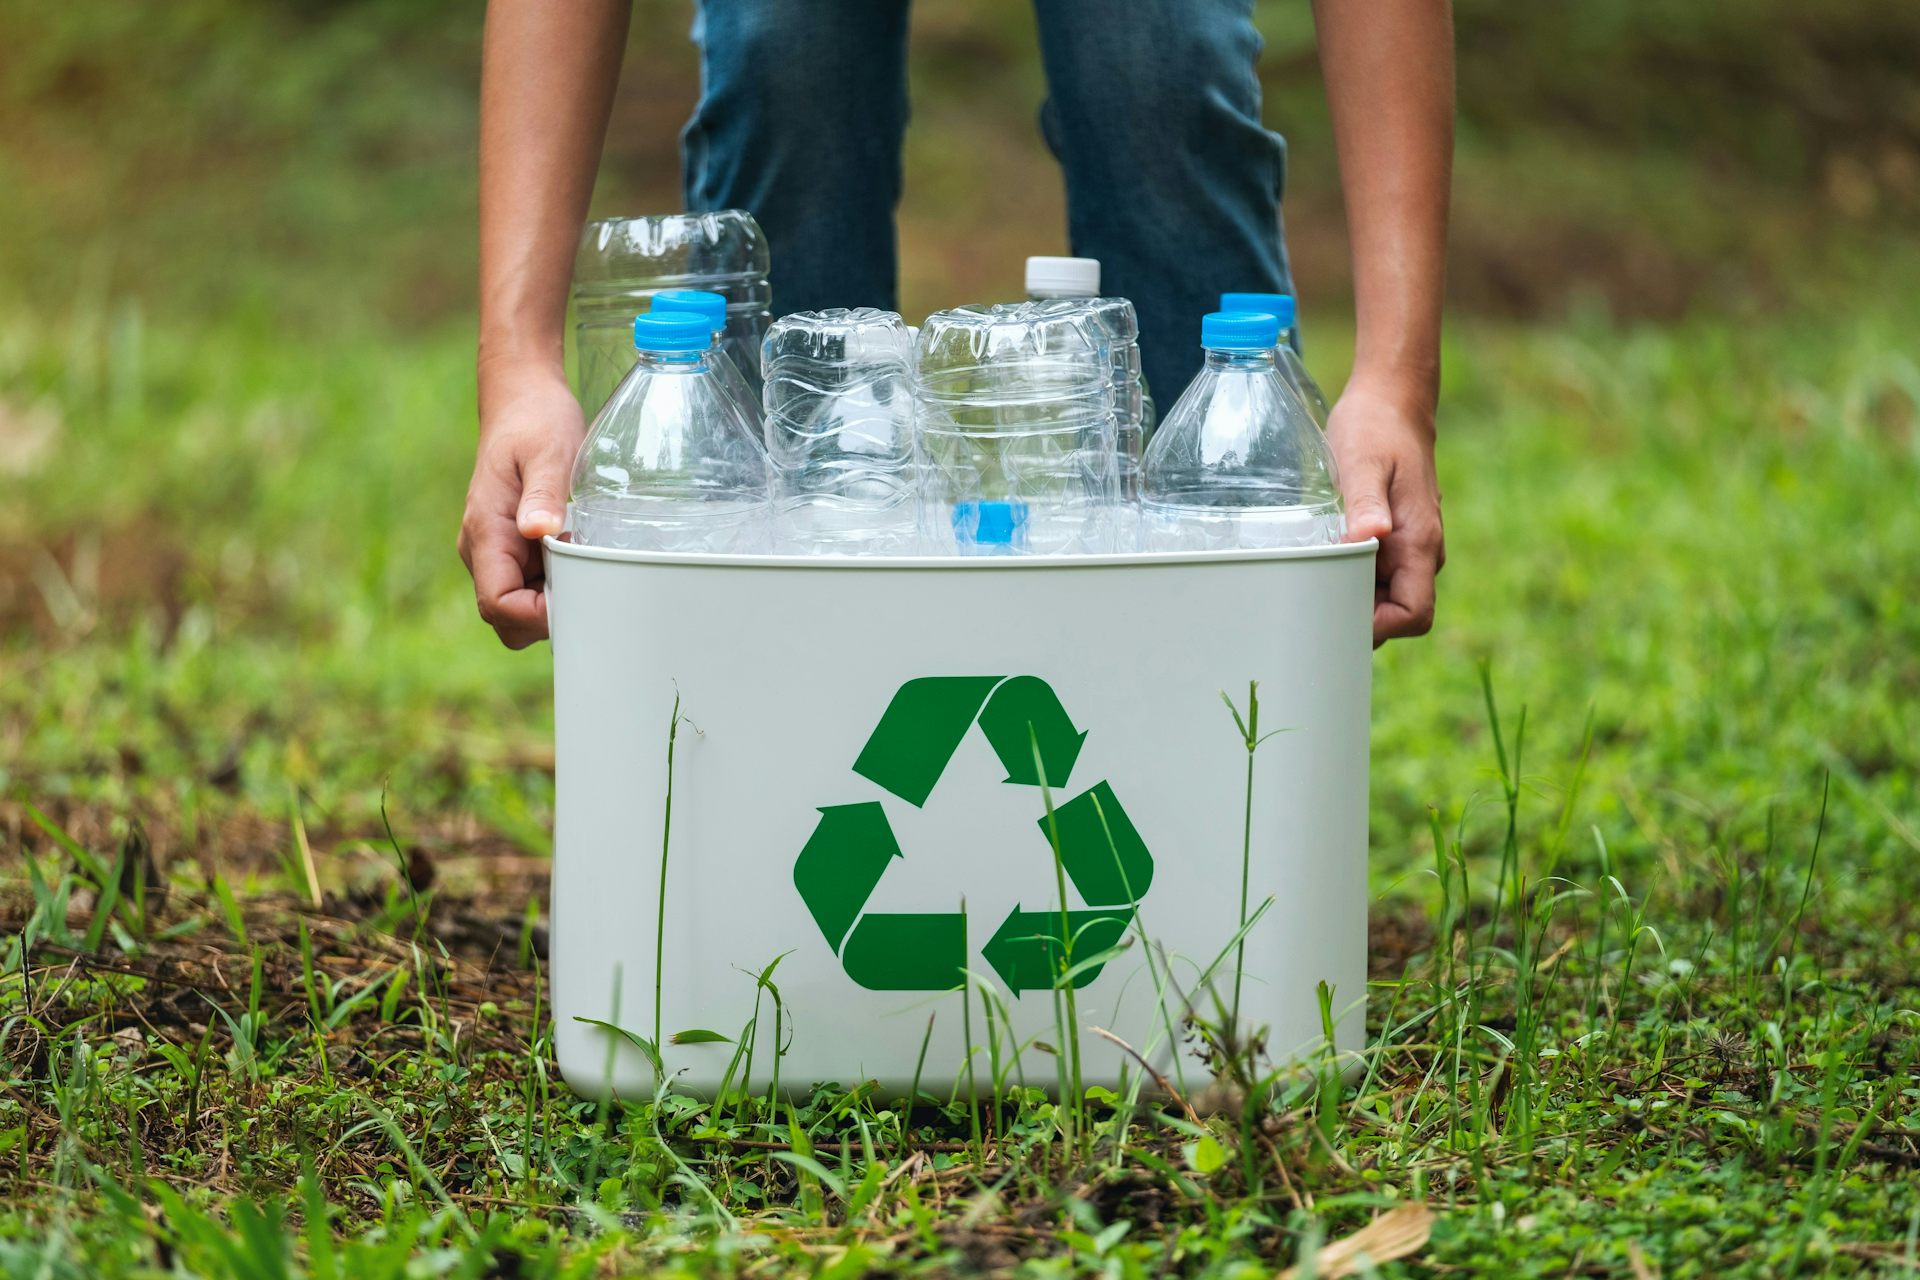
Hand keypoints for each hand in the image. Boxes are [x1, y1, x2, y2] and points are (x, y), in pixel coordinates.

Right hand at [458, 367, 585, 648]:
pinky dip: (554, 586)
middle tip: (588, 584)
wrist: (523, 401)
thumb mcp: (548, 452)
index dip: (537, 615)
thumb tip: (538, 531)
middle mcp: (482, 549)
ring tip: (584, 565)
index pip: (498, 603)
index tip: (577, 593)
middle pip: (505, 618)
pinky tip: (579, 557)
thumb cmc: (536, 422)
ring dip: (551, 603)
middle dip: (545, 618)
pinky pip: (528, 587)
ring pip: (516, 609)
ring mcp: (495, 551)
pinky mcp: (511, 548)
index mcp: (485, 531)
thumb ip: (543, 493)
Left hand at [1326, 377, 1443, 645]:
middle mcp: (1420, 553)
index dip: (1379, 627)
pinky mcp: (1392, 542)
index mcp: (1419, 542)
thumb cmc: (1376, 430)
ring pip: (1383, 598)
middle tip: (1308, 607)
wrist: (1390, 404)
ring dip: (1350, 597)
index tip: (1336, 614)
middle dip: (1358, 619)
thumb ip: (1366, 503)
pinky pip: (1374, 577)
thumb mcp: (1364, 463)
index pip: (1413, 614)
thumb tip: (1370, 536)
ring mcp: (1408, 549)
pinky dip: (1348, 578)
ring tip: (1308, 583)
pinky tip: (1318, 564)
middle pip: (1396, 615)